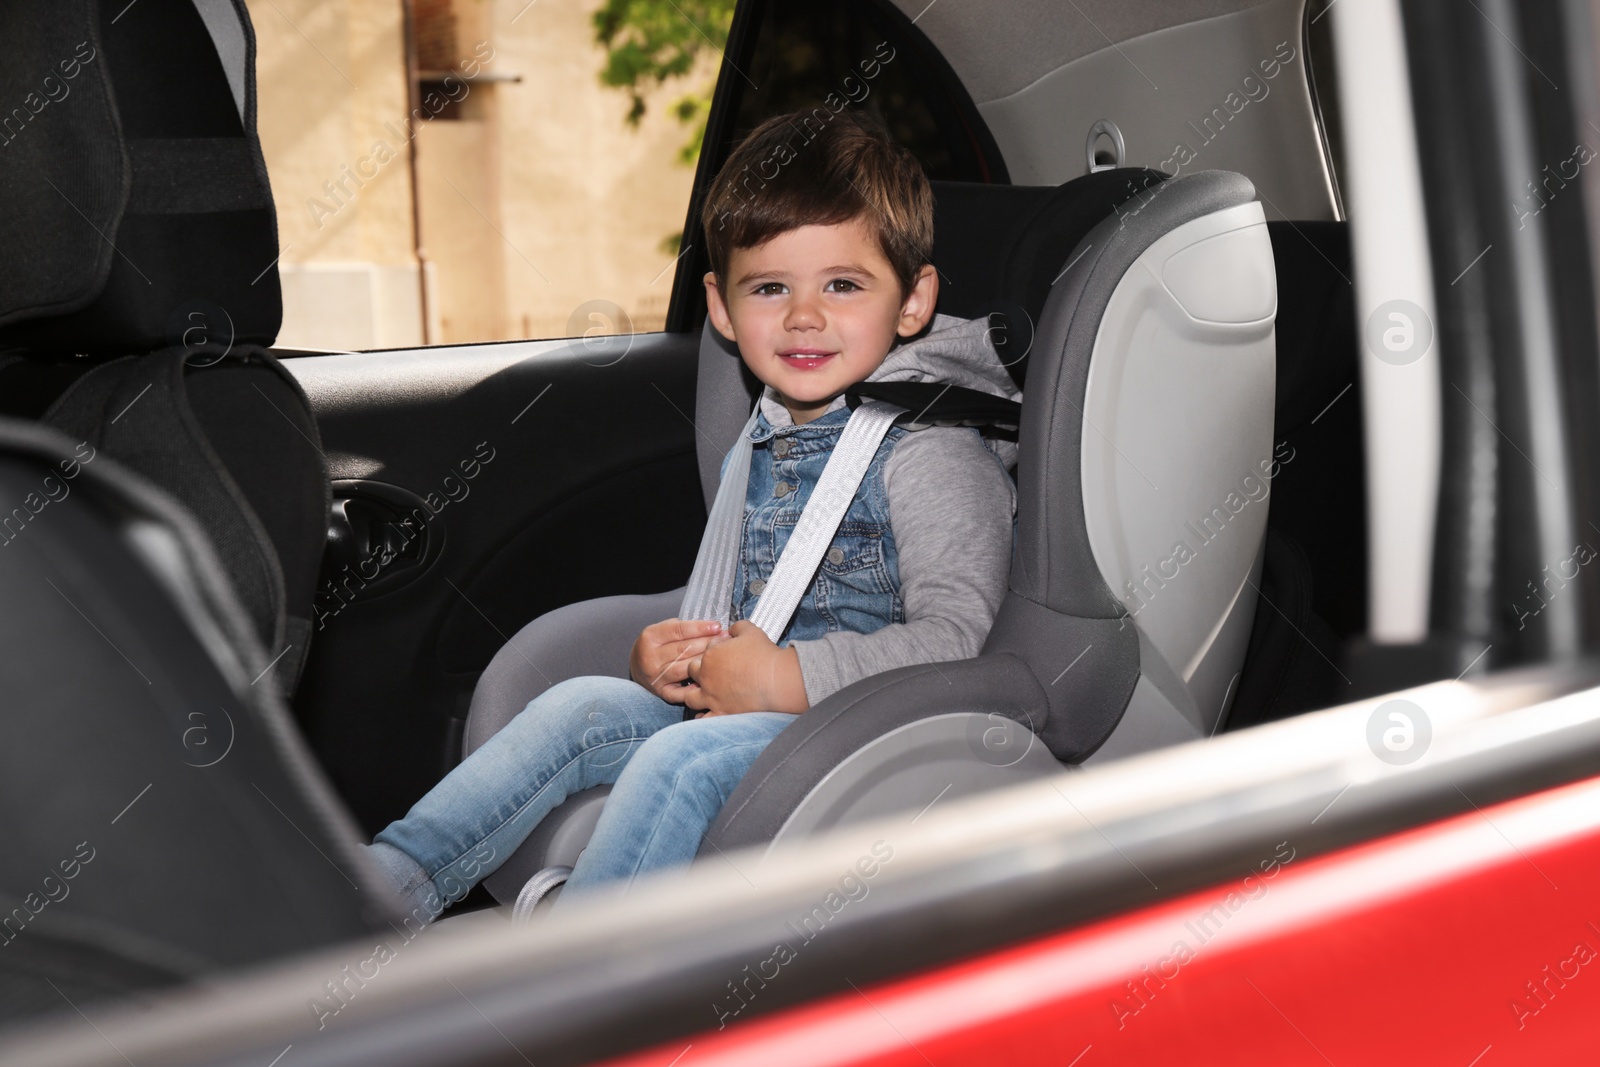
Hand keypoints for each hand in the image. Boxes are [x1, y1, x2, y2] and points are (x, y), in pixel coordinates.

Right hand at [630, 618, 724, 702]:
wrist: (638, 666)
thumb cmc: (659, 644)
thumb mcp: (663, 629)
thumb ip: (683, 627)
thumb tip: (713, 627)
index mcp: (650, 637)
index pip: (678, 630)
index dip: (700, 628)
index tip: (717, 626)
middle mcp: (650, 657)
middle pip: (684, 649)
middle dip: (707, 643)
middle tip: (726, 639)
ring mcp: (655, 676)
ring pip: (685, 668)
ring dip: (705, 662)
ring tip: (722, 656)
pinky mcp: (661, 692)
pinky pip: (681, 692)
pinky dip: (695, 688)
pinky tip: (708, 680)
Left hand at [683, 620, 808, 716]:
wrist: (777, 679)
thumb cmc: (764, 655)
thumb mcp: (750, 631)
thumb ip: (737, 627)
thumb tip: (733, 629)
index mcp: (711, 656)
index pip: (704, 650)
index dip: (714, 650)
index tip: (725, 652)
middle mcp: (707, 677)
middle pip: (691, 672)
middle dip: (699, 671)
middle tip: (713, 671)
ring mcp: (712, 697)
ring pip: (690, 698)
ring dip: (694, 694)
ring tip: (704, 693)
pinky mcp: (721, 713)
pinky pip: (703, 719)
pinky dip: (703, 717)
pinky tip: (707, 713)